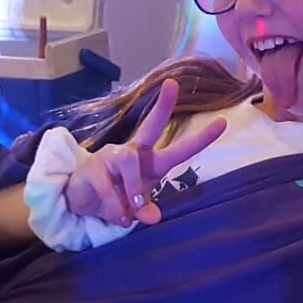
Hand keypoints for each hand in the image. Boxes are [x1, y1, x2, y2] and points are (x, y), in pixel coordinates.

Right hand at [64, 79, 225, 227]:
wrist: (80, 202)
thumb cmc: (114, 198)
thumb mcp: (134, 208)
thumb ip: (145, 210)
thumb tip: (153, 218)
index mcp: (150, 162)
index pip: (179, 149)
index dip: (200, 138)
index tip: (223, 122)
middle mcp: (132, 153)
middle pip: (150, 125)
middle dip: (162, 105)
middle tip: (172, 85)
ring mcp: (111, 156)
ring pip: (129, 160)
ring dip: (133, 187)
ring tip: (129, 211)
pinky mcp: (92, 166)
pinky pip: (107, 184)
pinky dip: (114, 205)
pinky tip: (117, 217)